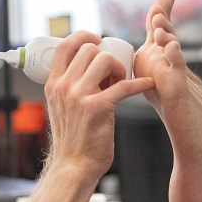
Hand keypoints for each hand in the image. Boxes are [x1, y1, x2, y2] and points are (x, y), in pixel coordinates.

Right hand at [43, 32, 154, 178]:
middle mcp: (63, 87)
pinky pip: (124, 85)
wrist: (74, 166)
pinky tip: (148, 85)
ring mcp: (79, 96)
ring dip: (120, 68)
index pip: (63, 46)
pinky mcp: (99, 107)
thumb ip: (68, 88)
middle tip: (114, 73)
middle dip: (106, 56)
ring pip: (105, 60)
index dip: (82, 36)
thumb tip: (86, 69)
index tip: (97, 39)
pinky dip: (141, 83)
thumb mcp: (60, 108)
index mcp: (52, 84)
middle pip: (89, 50)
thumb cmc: (73, 139)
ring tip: (122, 83)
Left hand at [133, 0, 178, 110]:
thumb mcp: (145, 66)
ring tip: (158, 26)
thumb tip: (129, 40)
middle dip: (161, 18)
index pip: (158, 26)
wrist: (178, 114)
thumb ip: (141, 49)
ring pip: (172, 46)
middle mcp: (167, 56)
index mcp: (156, 50)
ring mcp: (173, 69)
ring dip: (166, 33)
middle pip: (165, 32)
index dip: (161, 10)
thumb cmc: (161, 90)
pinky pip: (177, 68)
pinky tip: (171, 48)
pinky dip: (175, 57)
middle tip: (159, 7)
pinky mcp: (178, 84)